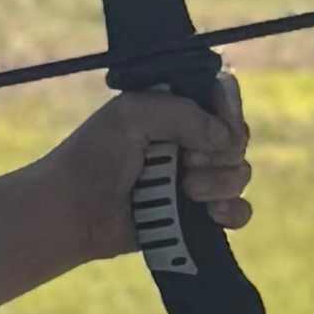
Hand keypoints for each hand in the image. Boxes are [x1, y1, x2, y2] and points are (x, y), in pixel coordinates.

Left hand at [40, 79, 253, 271]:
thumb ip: (183, 114)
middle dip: (221, 152)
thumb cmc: (94, 155)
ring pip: (239, 174)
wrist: (73, 210)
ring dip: (221, 182)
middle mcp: (190, 141)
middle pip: (237, 139)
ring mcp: (195, 179)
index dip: (228, 110)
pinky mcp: (195, 215)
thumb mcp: (133, 114)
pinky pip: (238, 212)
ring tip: (187, 190)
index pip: (223, 98)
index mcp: (176, 108)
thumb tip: (226, 138)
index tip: (219, 121)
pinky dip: (233, 212)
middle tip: (187, 163)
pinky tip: (212, 214)